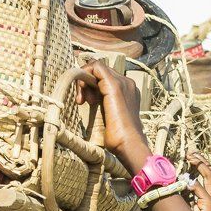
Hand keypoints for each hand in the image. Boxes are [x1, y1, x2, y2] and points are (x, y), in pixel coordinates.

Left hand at [76, 60, 150, 174]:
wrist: (129, 144)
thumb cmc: (120, 138)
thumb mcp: (109, 117)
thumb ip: (103, 104)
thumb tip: (91, 98)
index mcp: (128, 90)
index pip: (104, 76)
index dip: (91, 85)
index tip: (86, 102)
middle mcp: (127, 83)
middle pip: (100, 71)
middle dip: (86, 83)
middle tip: (83, 101)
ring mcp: (122, 82)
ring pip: (96, 67)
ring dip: (83, 81)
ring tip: (83, 100)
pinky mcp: (114, 86)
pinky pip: (96, 67)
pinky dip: (83, 75)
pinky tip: (82, 96)